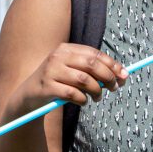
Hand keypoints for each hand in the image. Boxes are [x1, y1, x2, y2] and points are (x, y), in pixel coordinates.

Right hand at [7, 44, 128, 116]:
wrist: (28, 96)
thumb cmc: (57, 83)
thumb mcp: (73, 72)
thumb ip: (93, 71)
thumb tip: (121, 76)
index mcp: (66, 49)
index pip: (95, 54)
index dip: (112, 65)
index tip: (124, 76)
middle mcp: (58, 57)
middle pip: (91, 64)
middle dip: (107, 77)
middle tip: (114, 88)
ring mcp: (51, 71)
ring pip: (84, 80)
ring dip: (96, 91)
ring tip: (97, 98)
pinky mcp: (47, 87)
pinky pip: (73, 94)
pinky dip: (83, 100)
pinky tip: (83, 102)